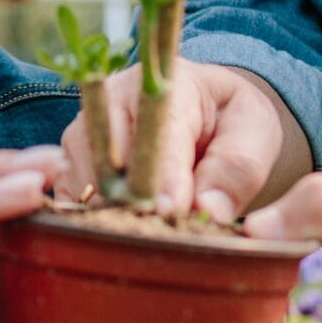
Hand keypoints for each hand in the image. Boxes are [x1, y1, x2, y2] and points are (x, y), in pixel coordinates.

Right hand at [58, 61, 299, 219]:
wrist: (206, 111)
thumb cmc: (230, 121)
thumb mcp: (254, 132)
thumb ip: (237, 168)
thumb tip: (209, 210)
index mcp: (165, 84)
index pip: (157, 132)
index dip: (164, 175)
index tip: (171, 210)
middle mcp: (113, 100)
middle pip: (106, 156)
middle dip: (131, 200)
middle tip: (159, 235)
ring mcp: (86, 129)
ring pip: (81, 177)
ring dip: (108, 213)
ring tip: (143, 238)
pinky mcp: (71, 159)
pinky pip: (66, 194)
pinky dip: (88, 220)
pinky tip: (116, 235)